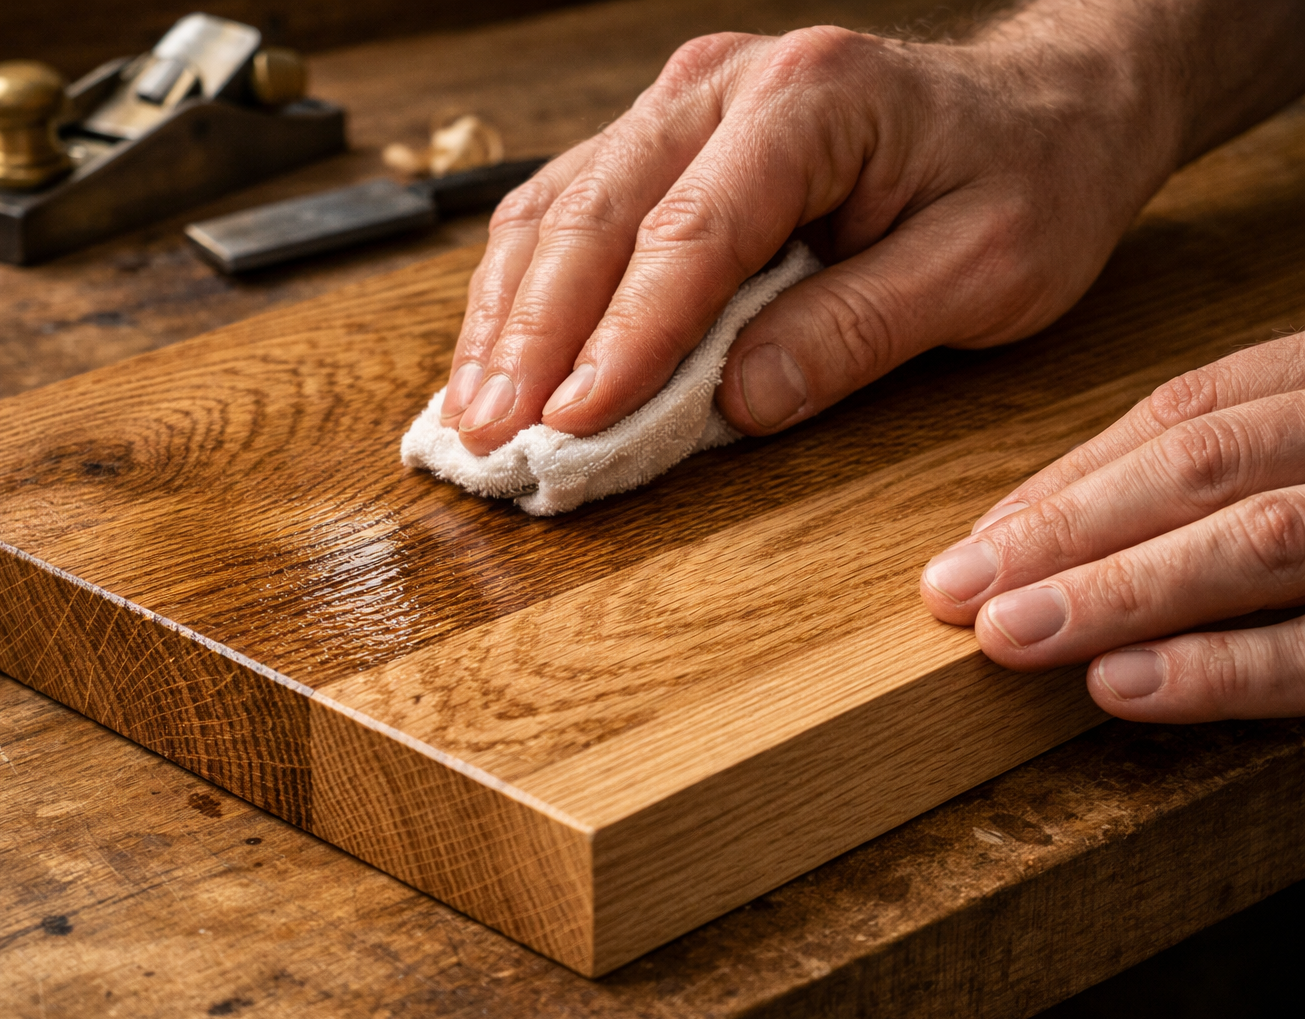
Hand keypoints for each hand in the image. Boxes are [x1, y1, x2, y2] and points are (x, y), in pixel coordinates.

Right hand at [438, 9, 1188, 454]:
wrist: (1039, 108)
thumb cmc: (1027, 180)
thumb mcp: (986, 269)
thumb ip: (856, 331)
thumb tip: (735, 403)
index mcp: (810, 99)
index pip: (691, 232)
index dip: (623, 338)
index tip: (574, 425)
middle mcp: (722, 85)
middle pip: (594, 215)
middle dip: (532, 338)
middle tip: (491, 439)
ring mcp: (679, 105)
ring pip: (556, 211)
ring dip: (507, 320)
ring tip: (472, 416)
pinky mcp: (660, 141)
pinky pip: (565, 212)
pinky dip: (523, 294)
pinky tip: (497, 359)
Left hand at [922, 334, 1304, 722]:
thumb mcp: (1287, 449)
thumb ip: (1187, 474)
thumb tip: (1016, 532)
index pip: (1183, 416)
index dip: (1069, 483)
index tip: (973, 543)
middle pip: (1199, 467)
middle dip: (1066, 532)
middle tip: (958, 593)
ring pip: (1254, 538)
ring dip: (1117, 592)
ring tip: (1012, 636)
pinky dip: (1218, 667)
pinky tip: (1119, 685)